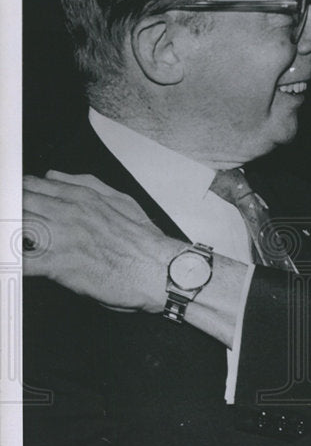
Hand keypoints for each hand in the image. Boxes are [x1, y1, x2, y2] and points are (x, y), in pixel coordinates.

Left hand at [23, 170, 178, 311]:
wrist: (160, 270)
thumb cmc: (145, 241)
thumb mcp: (121, 200)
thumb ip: (85, 183)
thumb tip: (54, 175)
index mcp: (80, 196)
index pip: (32, 184)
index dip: (17, 193)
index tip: (14, 201)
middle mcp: (67, 212)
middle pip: (17, 202)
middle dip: (9, 210)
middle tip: (11, 219)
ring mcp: (60, 238)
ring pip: (14, 226)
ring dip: (9, 232)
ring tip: (11, 238)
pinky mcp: (58, 265)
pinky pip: (21, 262)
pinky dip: (11, 262)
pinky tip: (10, 263)